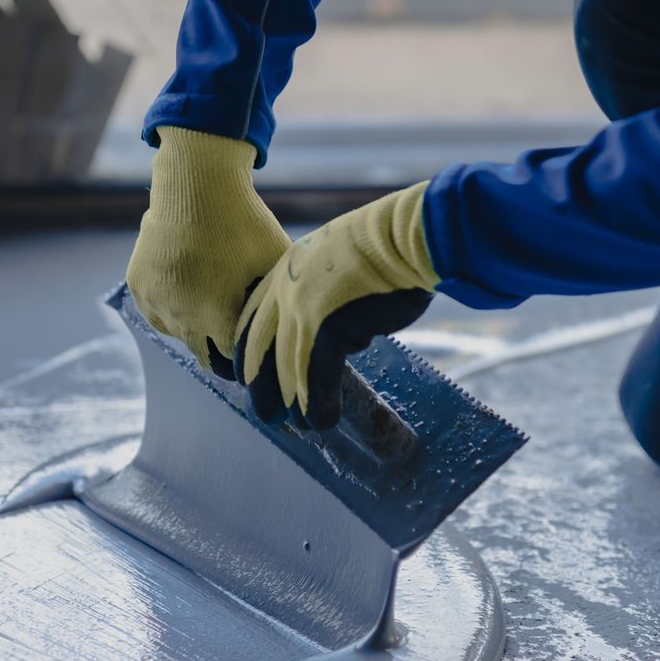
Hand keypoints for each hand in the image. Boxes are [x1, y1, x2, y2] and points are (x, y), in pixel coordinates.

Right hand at [126, 126, 291, 376]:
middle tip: (234, 336)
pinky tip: (187, 294)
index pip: (233, 358)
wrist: (195, 183)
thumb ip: (280, 301)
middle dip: (220, 349)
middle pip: (203, 354)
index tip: (256, 346)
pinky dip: (171, 310)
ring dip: (194, 329)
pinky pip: (156, 313)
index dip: (247, 353)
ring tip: (210, 306)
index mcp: (216, 317)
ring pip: (178, 334)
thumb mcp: (274, 262)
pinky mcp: (137, 286)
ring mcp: (155, 302)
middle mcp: (181, 317)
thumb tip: (294, 330)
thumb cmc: (244, 222)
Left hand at [233, 182, 438, 428]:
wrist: (409, 235)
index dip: (250, 354)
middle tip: (266, 414)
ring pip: (286, 370)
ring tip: (301, 426)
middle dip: (260, 387)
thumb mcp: (339, 262)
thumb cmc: (388, 246)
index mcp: (285, 271)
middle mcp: (285, 290)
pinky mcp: (326, 330)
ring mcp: (302, 310)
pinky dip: (319, 406)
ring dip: (292, 404)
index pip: (252, 320)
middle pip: (259, 350)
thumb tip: (336, 333)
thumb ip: (324, 293)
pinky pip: (315, 379)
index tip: (251, 377)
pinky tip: (323, 421)